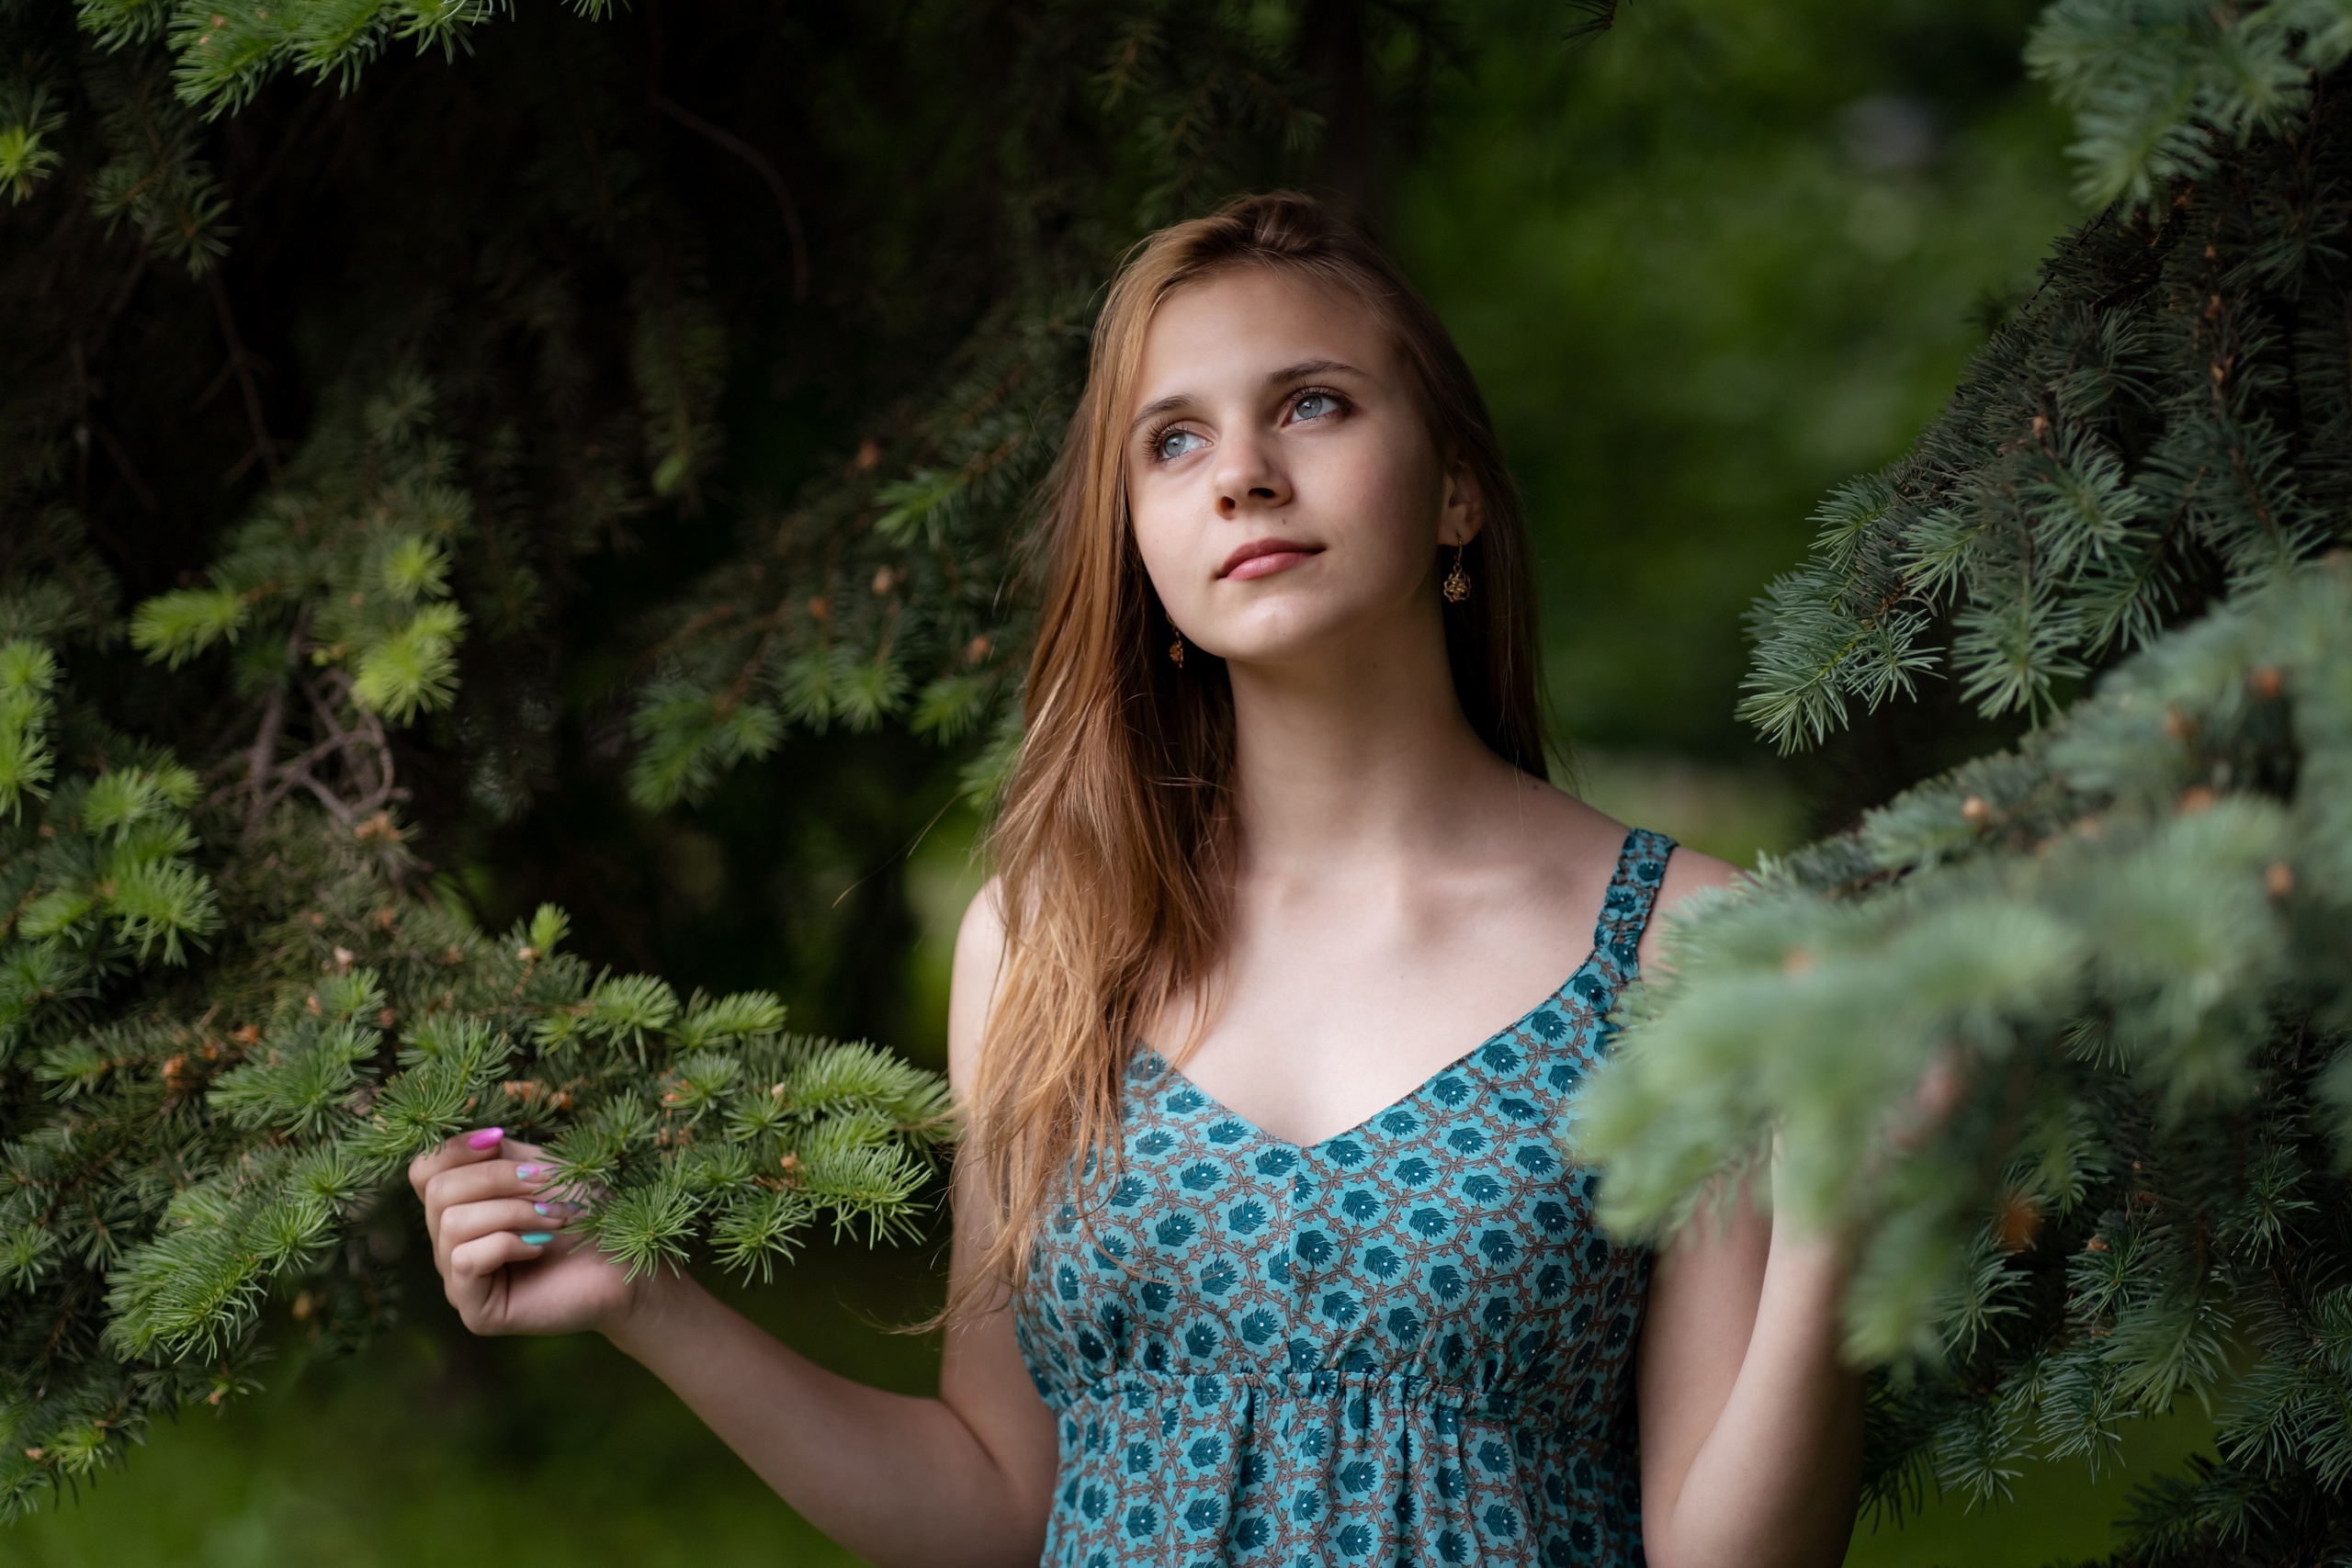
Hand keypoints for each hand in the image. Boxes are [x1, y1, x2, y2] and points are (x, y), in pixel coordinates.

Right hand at [409, 1129, 655, 1337]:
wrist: (627, 1260)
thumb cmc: (587, 1212)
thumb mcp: (538, 1169)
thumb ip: (498, 1154)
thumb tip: (480, 1138)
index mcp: (460, 1208)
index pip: (424, 1171)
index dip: (456, 1148)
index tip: (502, 1140)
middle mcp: (449, 1245)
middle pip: (438, 1191)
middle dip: (499, 1177)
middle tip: (547, 1184)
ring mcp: (459, 1281)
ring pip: (452, 1223)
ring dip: (514, 1211)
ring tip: (555, 1219)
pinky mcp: (476, 1311)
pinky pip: (465, 1259)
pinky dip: (508, 1243)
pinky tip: (539, 1249)